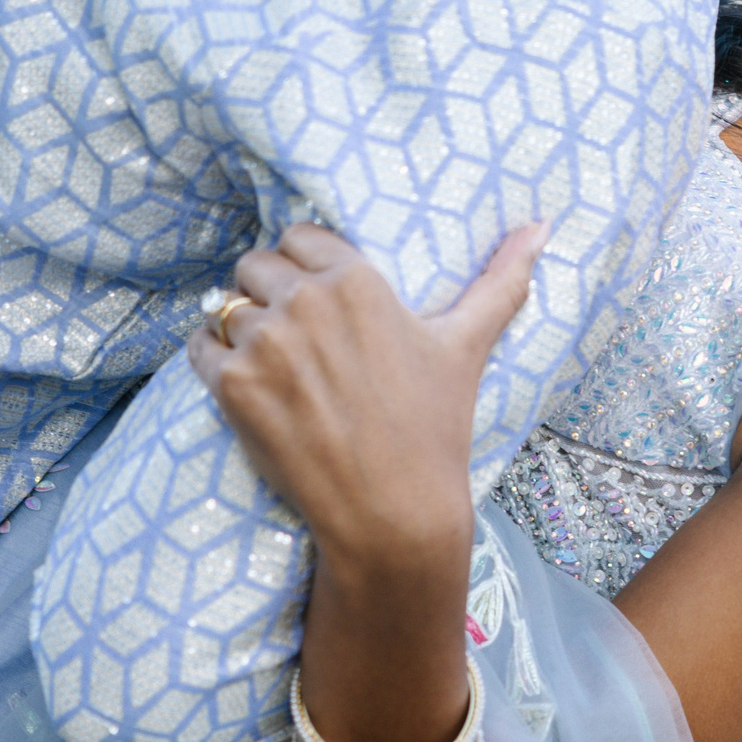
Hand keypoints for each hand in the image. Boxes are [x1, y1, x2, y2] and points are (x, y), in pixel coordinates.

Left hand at [186, 220, 546, 586]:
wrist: (392, 514)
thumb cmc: (434, 429)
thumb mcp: (466, 347)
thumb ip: (500, 280)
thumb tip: (541, 227)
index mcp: (357, 280)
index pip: (300, 237)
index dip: (304, 266)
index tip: (316, 301)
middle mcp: (305, 301)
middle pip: (254, 265)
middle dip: (267, 292)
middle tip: (292, 337)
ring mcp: (265, 344)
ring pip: (226, 306)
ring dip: (239, 329)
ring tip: (270, 366)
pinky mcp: (232, 386)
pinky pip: (199, 347)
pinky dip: (211, 361)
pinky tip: (242, 384)